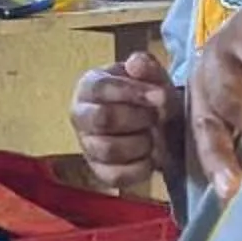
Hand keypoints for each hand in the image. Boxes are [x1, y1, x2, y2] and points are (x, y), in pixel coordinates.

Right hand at [72, 51, 176, 195]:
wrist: (160, 124)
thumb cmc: (149, 96)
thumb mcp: (153, 76)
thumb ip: (147, 66)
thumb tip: (135, 64)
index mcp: (90, 86)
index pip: (103, 88)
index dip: (134, 92)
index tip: (160, 95)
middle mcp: (81, 115)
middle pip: (104, 119)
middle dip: (139, 118)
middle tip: (155, 117)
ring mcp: (87, 145)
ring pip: (108, 149)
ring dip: (141, 143)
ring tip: (152, 136)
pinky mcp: (99, 171)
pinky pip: (115, 176)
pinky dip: (140, 168)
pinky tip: (150, 156)